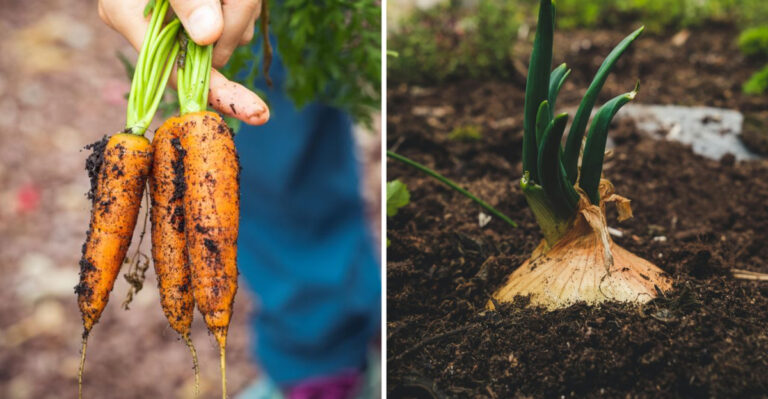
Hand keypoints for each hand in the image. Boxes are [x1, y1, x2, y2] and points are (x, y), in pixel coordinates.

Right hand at [98, 0, 268, 124]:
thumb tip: (208, 37)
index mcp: (129, 18)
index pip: (178, 74)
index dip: (219, 93)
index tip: (256, 112)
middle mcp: (153, 27)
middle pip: (215, 52)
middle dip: (235, 20)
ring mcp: (182, 23)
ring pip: (233, 34)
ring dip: (242, 6)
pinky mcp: (204, 14)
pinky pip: (238, 19)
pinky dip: (242, 2)